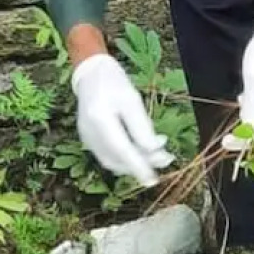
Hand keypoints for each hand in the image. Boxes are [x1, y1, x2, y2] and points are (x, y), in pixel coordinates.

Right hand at [70, 54, 174, 185]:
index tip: (154, 180)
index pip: (123, 150)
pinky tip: (139, 149)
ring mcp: (86, 138)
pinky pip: (108, 155)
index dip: (140, 167)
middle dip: (142, 164)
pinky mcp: (88, 139)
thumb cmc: (114, 82)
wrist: (90, 73)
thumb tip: (154, 151)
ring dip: (135, 163)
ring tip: (157, 154)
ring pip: (113, 161)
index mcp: (100, 119)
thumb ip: (142, 127)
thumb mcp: (132, 99)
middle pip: (118, 159)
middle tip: (166, 158)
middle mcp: (90, 133)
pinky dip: (125, 158)